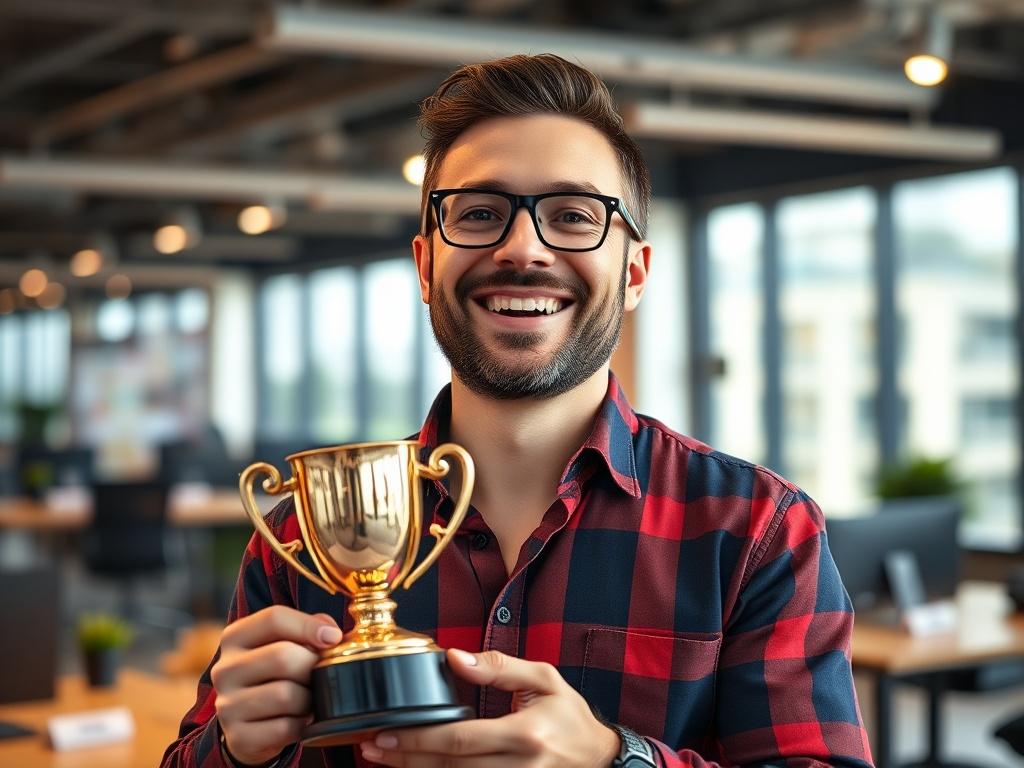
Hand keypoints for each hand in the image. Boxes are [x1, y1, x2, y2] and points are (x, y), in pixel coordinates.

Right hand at [211, 605, 341, 765]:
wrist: (250, 727)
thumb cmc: (275, 676)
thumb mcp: (285, 644)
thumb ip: (309, 628)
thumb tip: (330, 633)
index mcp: (234, 637)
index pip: (274, 618)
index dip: (309, 625)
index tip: (333, 637)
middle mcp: (224, 669)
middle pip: (282, 656)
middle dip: (312, 666)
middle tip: (320, 675)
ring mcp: (227, 705)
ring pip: (285, 694)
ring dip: (308, 698)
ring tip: (308, 699)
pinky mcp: (238, 736)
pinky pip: (285, 727)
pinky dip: (302, 724)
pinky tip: (299, 720)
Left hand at [359, 648, 620, 767]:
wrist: (601, 758)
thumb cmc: (570, 716)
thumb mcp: (543, 679)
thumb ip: (499, 668)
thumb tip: (454, 658)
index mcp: (524, 734)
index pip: (459, 740)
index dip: (418, 739)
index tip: (385, 733)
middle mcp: (519, 767)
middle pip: (449, 767)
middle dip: (406, 757)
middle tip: (371, 747)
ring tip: (385, 759)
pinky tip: (418, 767)